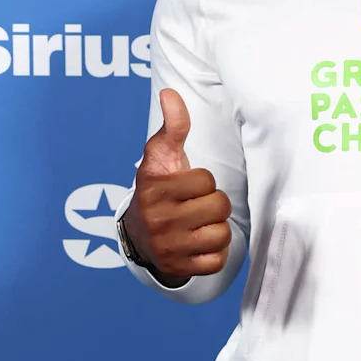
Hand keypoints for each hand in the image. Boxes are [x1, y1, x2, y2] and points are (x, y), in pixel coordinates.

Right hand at [121, 88, 231, 281]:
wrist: (139, 237)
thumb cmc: (159, 190)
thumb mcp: (160, 158)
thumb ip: (172, 127)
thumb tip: (169, 92)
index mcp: (154, 189)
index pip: (206, 180)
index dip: (204, 182)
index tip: (189, 186)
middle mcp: (158, 220)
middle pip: (219, 207)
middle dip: (214, 205)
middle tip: (197, 207)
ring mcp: (169, 247)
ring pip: (221, 234)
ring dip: (216, 229)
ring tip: (199, 225)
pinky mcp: (180, 268)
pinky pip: (217, 261)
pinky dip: (214, 253)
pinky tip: (199, 244)